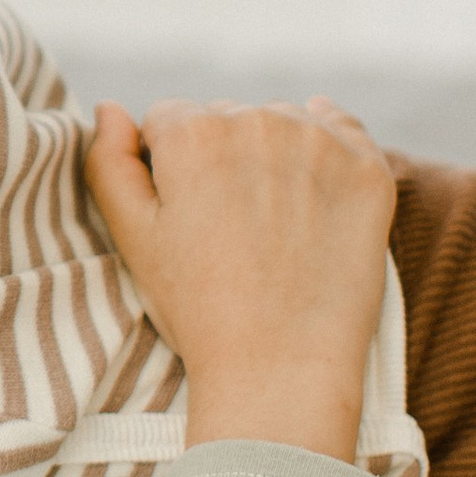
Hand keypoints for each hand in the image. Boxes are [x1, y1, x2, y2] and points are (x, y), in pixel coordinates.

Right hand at [85, 95, 393, 462]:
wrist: (283, 369)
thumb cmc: (199, 310)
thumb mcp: (134, 239)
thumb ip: (108, 163)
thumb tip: (110, 108)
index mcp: (193, 134)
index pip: (168, 123)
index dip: (170, 172)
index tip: (188, 219)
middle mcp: (258, 121)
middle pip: (226, 119)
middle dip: (222, 160)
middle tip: (231, 229)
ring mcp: (320, 143)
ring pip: (280, 123)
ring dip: (273, 155)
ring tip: (273, 224)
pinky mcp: (367, 169)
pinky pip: (340, 128)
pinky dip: (326, 148)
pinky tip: (314, 192)